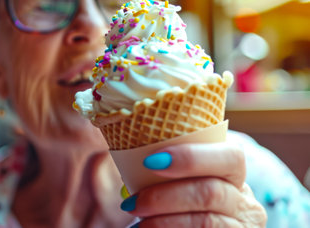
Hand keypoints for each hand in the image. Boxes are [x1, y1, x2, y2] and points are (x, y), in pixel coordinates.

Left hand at [120, 141, 266, 227]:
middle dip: (165, 196)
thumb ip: (170, 173)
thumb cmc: (184, 207)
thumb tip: (132, 170)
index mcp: (234, 175)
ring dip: (164, 222)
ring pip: (205, 222)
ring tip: (140, 224)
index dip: (190, 157)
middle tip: (133, 203)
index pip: (230, 156)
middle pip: (210, 191)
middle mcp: (245, 202)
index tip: (150, 161)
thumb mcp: (186, 186)